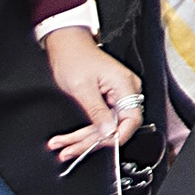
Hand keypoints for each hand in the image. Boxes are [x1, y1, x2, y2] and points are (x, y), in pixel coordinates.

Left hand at [40, 28, 148, 162]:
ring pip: (105, 126)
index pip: (131, 120)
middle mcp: (126, 90)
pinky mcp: (109, 99)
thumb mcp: (82, 88)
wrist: (66, 44)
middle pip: (115, 126)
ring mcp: (118, 95)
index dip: (117, 136)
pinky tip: (69, 139)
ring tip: (63, 146)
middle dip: (90, 141)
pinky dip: (84, 131)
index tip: (99, 146)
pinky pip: (100, 120)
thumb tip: (109, 133)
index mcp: (124, 85)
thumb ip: (97, 112)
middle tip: (69, 150)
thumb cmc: (73, 57)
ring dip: (83, 139)